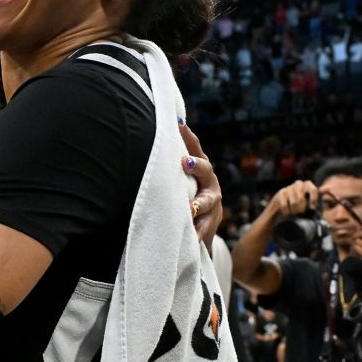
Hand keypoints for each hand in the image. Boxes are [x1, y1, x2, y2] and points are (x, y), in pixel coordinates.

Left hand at [179, 123, 222, 243]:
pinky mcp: (210, 226)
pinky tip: (191, 237)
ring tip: (189, 208)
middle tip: (184, 161)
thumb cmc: (184, 197)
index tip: (178, 124)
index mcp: (200, 169)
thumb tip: (149, 135)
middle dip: (195, 165)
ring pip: (207, 202)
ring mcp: (213, 205)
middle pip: (205, 170)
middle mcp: (209, 183)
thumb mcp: (180, 180)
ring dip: (197, 205)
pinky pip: (204, 230)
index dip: (188, 136)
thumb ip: (171, 164)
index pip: (195, 148)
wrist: (200, 230)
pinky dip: (197, 233)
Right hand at [264, 180, 318, 221]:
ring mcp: (288, 188)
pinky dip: (286, 211)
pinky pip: (285, 205)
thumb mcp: (310, 201)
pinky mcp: (280, 193)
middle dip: (302, 209)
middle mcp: (298, 184)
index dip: (313, 199)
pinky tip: (286, 213)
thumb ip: (318, 195)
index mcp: (307, 185)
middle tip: (300, 213)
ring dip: (294, 211)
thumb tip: (328, 188)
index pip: (313, 189)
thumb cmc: (298, 206)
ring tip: (294, 214)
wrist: (279, 210)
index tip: (312, 208)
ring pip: (294, 202)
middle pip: (302, 198)